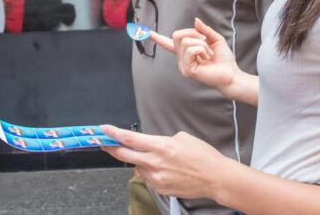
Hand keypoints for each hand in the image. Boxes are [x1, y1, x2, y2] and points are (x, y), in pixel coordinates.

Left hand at [100, 125, 228, 199]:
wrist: (215, 178)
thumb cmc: (202, 156)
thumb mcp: (182, 138)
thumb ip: (161, 141)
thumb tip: (151, 145)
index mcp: (161, 146)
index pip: (130, 139)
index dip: (114, 133)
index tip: (104, 129)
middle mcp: (156, 162)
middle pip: (125, 155)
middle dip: (112, 148)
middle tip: (104, 143)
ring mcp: (157, 177)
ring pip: (138, 166)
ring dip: (140, 160)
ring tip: (159, 158)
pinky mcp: (160, 188)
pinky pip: (148, 177)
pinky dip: (151, 171)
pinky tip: (166, 169)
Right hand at [151, 18, 238, 94]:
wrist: (231, 74)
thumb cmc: (224, 59)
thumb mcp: (215, 39)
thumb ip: (204, 30)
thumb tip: (195, 20)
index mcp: (186, 51)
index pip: (168, 43)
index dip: (156, 37)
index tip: (146, 32)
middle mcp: (181, 58)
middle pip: (177, 35)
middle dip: (193, 33)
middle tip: (205, 42)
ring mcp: (183, 65)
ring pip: (185, 42)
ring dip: (202, 44)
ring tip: (208, 53)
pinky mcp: (187, 70)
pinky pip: (191, 50)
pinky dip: (202, 49)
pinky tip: (207, 58)